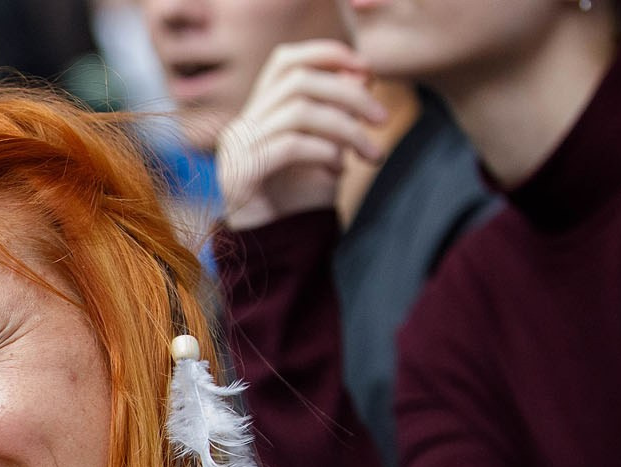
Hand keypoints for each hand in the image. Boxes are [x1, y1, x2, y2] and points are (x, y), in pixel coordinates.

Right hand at [217, 40, 386, 231]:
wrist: (275, 257)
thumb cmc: (300, 204)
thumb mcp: (327, 149)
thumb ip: (337, 114)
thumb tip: (361, 74)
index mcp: (257, 115)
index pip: (285, 61)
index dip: (327, 55)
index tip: (367, 70)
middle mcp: (242, 127)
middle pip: (298, 82)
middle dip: (349, 94)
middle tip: (382, 117)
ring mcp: (237, 151)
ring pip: (298, 112)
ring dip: (346, 129)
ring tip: (372, 154)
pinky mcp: (242, 177)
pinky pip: (289, 146)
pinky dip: (324, 151)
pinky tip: (339, 170)